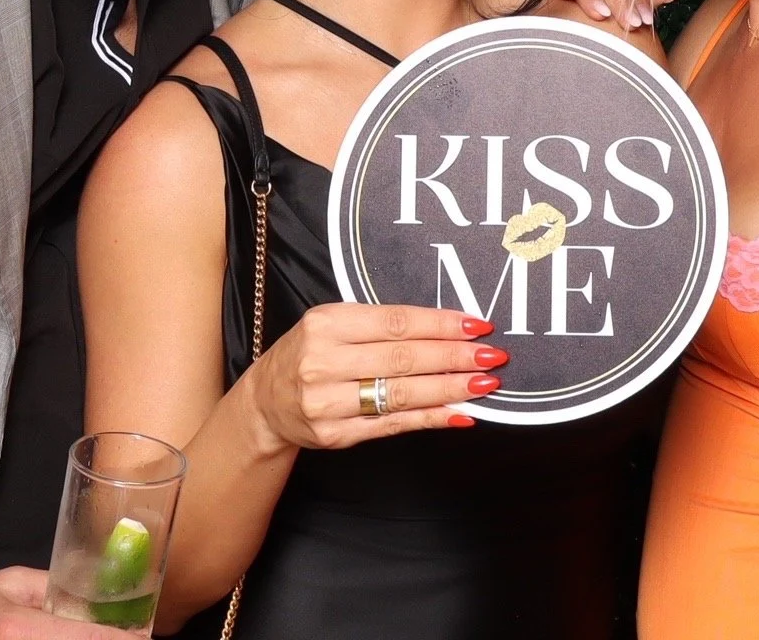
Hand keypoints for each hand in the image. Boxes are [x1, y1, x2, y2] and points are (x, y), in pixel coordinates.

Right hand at [250, 301, 502, 451]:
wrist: (266, 402)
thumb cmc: (311, 353)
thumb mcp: (335, 324)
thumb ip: (382, 325)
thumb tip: (447, 328)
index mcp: (327, 323)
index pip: (395, 322)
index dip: (440, 324)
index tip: (477, 325)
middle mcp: (324, 362)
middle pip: (402, 359)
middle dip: (454, 357)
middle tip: (492, 356)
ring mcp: (327, 403)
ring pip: (400, 394)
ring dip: (448, 389)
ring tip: (483, 384)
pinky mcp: (335, 436)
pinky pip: (392, 425)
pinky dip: (429, 419)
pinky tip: (458, 414)